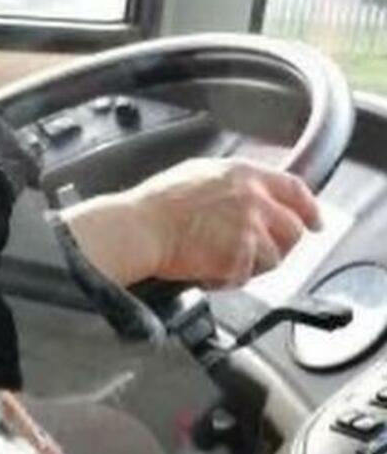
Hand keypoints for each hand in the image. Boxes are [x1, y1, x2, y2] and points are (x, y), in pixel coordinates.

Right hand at [61, 159, 320, 287]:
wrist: (140, 227)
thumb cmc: (156, 204)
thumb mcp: (199, 174)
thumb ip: (233, 182)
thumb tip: (248, 193)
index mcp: (244, 175)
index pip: (295, 189)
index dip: (309, 208)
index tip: (314, 222)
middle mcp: (252, 200)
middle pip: (293, 229)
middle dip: (282, 245)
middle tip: (263, 253)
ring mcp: (247, 230)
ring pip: (274, 258)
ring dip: (253, 265)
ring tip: (225, 264)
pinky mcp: (238, 258)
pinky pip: (247, 277)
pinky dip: (229, 279)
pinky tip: (209, 273)